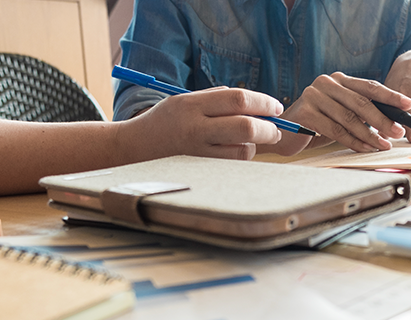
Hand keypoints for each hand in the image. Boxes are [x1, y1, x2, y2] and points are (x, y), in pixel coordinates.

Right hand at [119, 87, 282, 160]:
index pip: (238, 99)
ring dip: (254, 144)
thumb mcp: (185, 100)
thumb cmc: (166, 120)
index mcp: (192, 104)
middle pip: (246, 126)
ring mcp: (197, 151)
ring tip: (248, 139)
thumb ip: (217, 99)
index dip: (263, 102)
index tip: (275, 107)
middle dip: (269, 128)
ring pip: (242, 149)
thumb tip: (257, 104)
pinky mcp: (199, 168)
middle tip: (276, 129)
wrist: (134, 147)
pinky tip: (233, 150)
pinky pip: (231, 163)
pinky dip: (240, 155)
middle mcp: (194, 127)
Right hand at [261, 72, 410, 155]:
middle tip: (398, 131)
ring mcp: (314, 96)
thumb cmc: (317, 124)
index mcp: (338, 79)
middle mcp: (325, 83)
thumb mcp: (342, 114)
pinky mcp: (305, 112)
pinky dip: (353, 141)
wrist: (284, 133)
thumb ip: (362, 112)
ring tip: (383, 145)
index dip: (390, 96)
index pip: (369, 86)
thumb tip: (394, 121)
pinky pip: (335, 130)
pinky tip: (364, 148)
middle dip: (383, 119)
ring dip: (369, 134)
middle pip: (361, 102)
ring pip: (349, 118)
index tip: (408, 105)